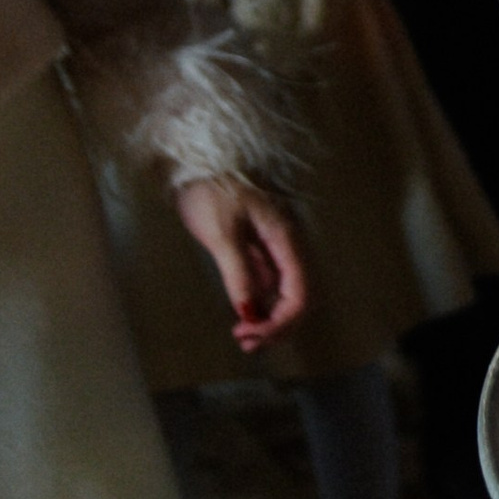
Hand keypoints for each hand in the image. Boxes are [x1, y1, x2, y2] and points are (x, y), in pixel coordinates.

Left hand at [173, 177, 307, 349]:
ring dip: (268, 317)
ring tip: (243, 334)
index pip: (300, 294)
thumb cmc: (211, 186)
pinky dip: (258, 301)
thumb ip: (239, 274)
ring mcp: (274, 245)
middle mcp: (287, 244)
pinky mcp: (258, 244)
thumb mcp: (222, 233)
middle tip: (246, 342)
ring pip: (284, 292)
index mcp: (286, 239)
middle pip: (298, 297)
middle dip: (278, 326)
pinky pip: (268, 281)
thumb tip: (249, 314)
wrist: (198, 156)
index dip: (281, 322)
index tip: (251, 334)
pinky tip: (242, 310)